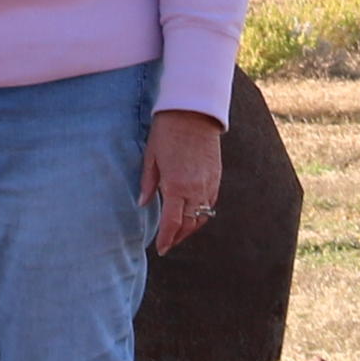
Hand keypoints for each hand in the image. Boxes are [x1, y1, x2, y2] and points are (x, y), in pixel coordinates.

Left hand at [143, 108, 223, 254]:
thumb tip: (143, 204)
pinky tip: (192, 214)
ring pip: (203, 217)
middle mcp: (196, 189)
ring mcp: (209, 183)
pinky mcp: (216, 177)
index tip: (161, 249)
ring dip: (191, 228)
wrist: (194, 112)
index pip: (173, 223)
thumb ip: (148, 183)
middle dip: (178, 237)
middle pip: (189, 225)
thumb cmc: (167, 132)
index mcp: (177, 185)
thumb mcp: (151, 156)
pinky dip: (202, 214)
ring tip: (178, 233)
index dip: (167, 239)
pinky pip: (211, 203)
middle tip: (167, 244)